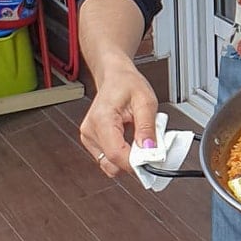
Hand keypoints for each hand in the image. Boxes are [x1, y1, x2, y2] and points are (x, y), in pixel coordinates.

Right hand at [78, 59, 158, 176]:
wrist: (115, 77)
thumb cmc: (128, 84)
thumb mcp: (146, 101)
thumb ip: (147, 127)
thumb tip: (150, 150)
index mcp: (101, 119)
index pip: (116, 154)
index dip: (136, 163)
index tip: (152, 161)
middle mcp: (90, 131)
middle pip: (112, 163)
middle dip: (134, 160)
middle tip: (149, 145)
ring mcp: (88, 137)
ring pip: (110, 164)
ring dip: (128, 157)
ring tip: (138, 137)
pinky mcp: (91, 141)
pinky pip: (108, 158)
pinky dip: (122, 153)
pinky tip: (130, 139)